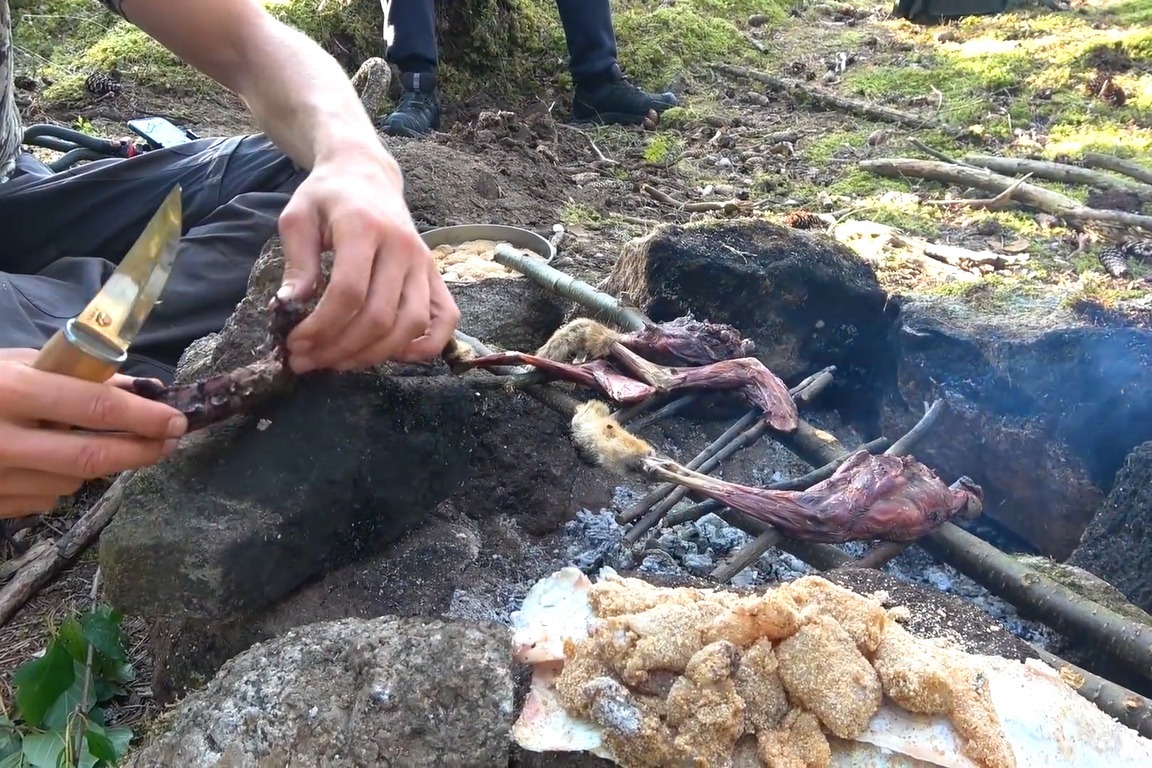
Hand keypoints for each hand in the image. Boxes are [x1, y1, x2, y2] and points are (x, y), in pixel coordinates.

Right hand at [0, 350, 186, 519]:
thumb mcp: (14, 362)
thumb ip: (75, 374)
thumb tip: (141, 386)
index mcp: (9, 390)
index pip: (94, 407)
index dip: (144, 416)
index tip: (176, 420)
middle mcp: (0, 438)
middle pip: (91, 457)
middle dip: (140, 452)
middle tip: (169, 443)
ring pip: (70, 482)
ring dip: (97, 466)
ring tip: (99, 443)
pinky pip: (42, 499)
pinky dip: (59, 482)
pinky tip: (48, 461)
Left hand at [275, 143, 459, 372]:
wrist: (366, 173)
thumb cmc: (327, 196)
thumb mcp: (298, 218)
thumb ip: (297, 263)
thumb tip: (288, 308)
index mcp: (365, 227)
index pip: (349, 293)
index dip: (321, 327)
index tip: (295, 343)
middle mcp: (402, 247)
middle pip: (379, 316)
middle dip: (339, 348)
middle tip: (308, 360)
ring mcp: (423, 262)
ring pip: (410, 325)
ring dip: (373, 354)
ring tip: (339, 362)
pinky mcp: (434, 273)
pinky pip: (446, 318)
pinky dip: (427, 345)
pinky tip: (396, 356)